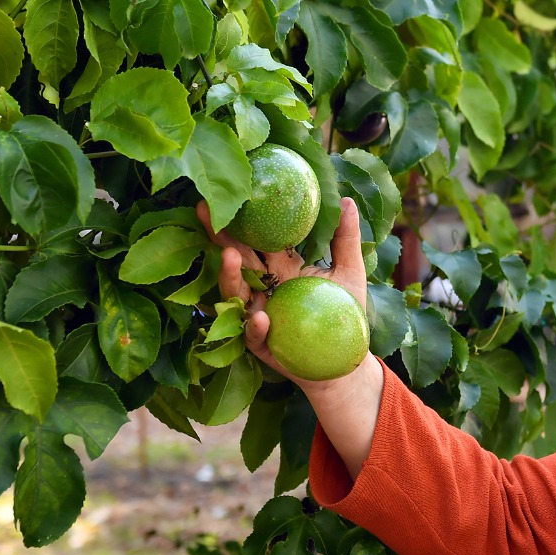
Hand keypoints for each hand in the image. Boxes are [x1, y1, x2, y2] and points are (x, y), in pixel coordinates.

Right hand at [197, 196, 369, 384]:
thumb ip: (345, 239)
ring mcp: (258, 315)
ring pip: (236, 294)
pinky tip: (260, 316)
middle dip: (220, 236)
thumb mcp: (350, 272)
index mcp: (281, 266)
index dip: (243, 218)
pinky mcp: (262, 344)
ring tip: (229, 256)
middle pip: (238, 259)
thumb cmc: (345, 314)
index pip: (258, 238)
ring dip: (230, 276)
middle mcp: (263, 287)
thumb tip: (347, 200)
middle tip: (205, 210)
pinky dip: (254, 326)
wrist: (344, 361)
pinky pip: (253, 335)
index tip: (229, 193)